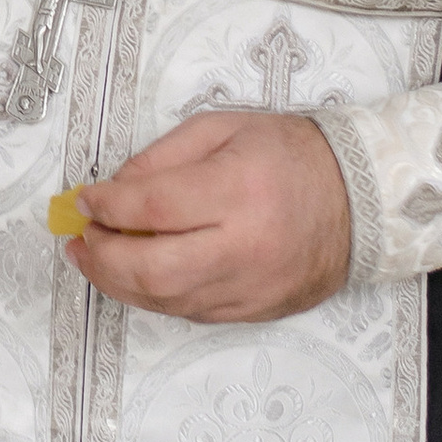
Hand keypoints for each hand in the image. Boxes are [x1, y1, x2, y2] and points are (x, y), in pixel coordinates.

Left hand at [66, 105, 350, 321]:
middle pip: (151, 269)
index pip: (151, 208)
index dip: (106, 206)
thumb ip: (163, 157)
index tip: (85, 200)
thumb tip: (113, 191)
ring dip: (119, 284)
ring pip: (166, 301)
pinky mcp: (256, 311)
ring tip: (97, 259)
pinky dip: (156, 297)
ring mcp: (252, 287)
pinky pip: (191, 313)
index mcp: (238, 190)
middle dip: (101, 257)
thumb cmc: (292, 156)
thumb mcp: (224, 129)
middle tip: (79, 240)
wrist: (361, 200)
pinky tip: (139, 277)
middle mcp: (245, 246)